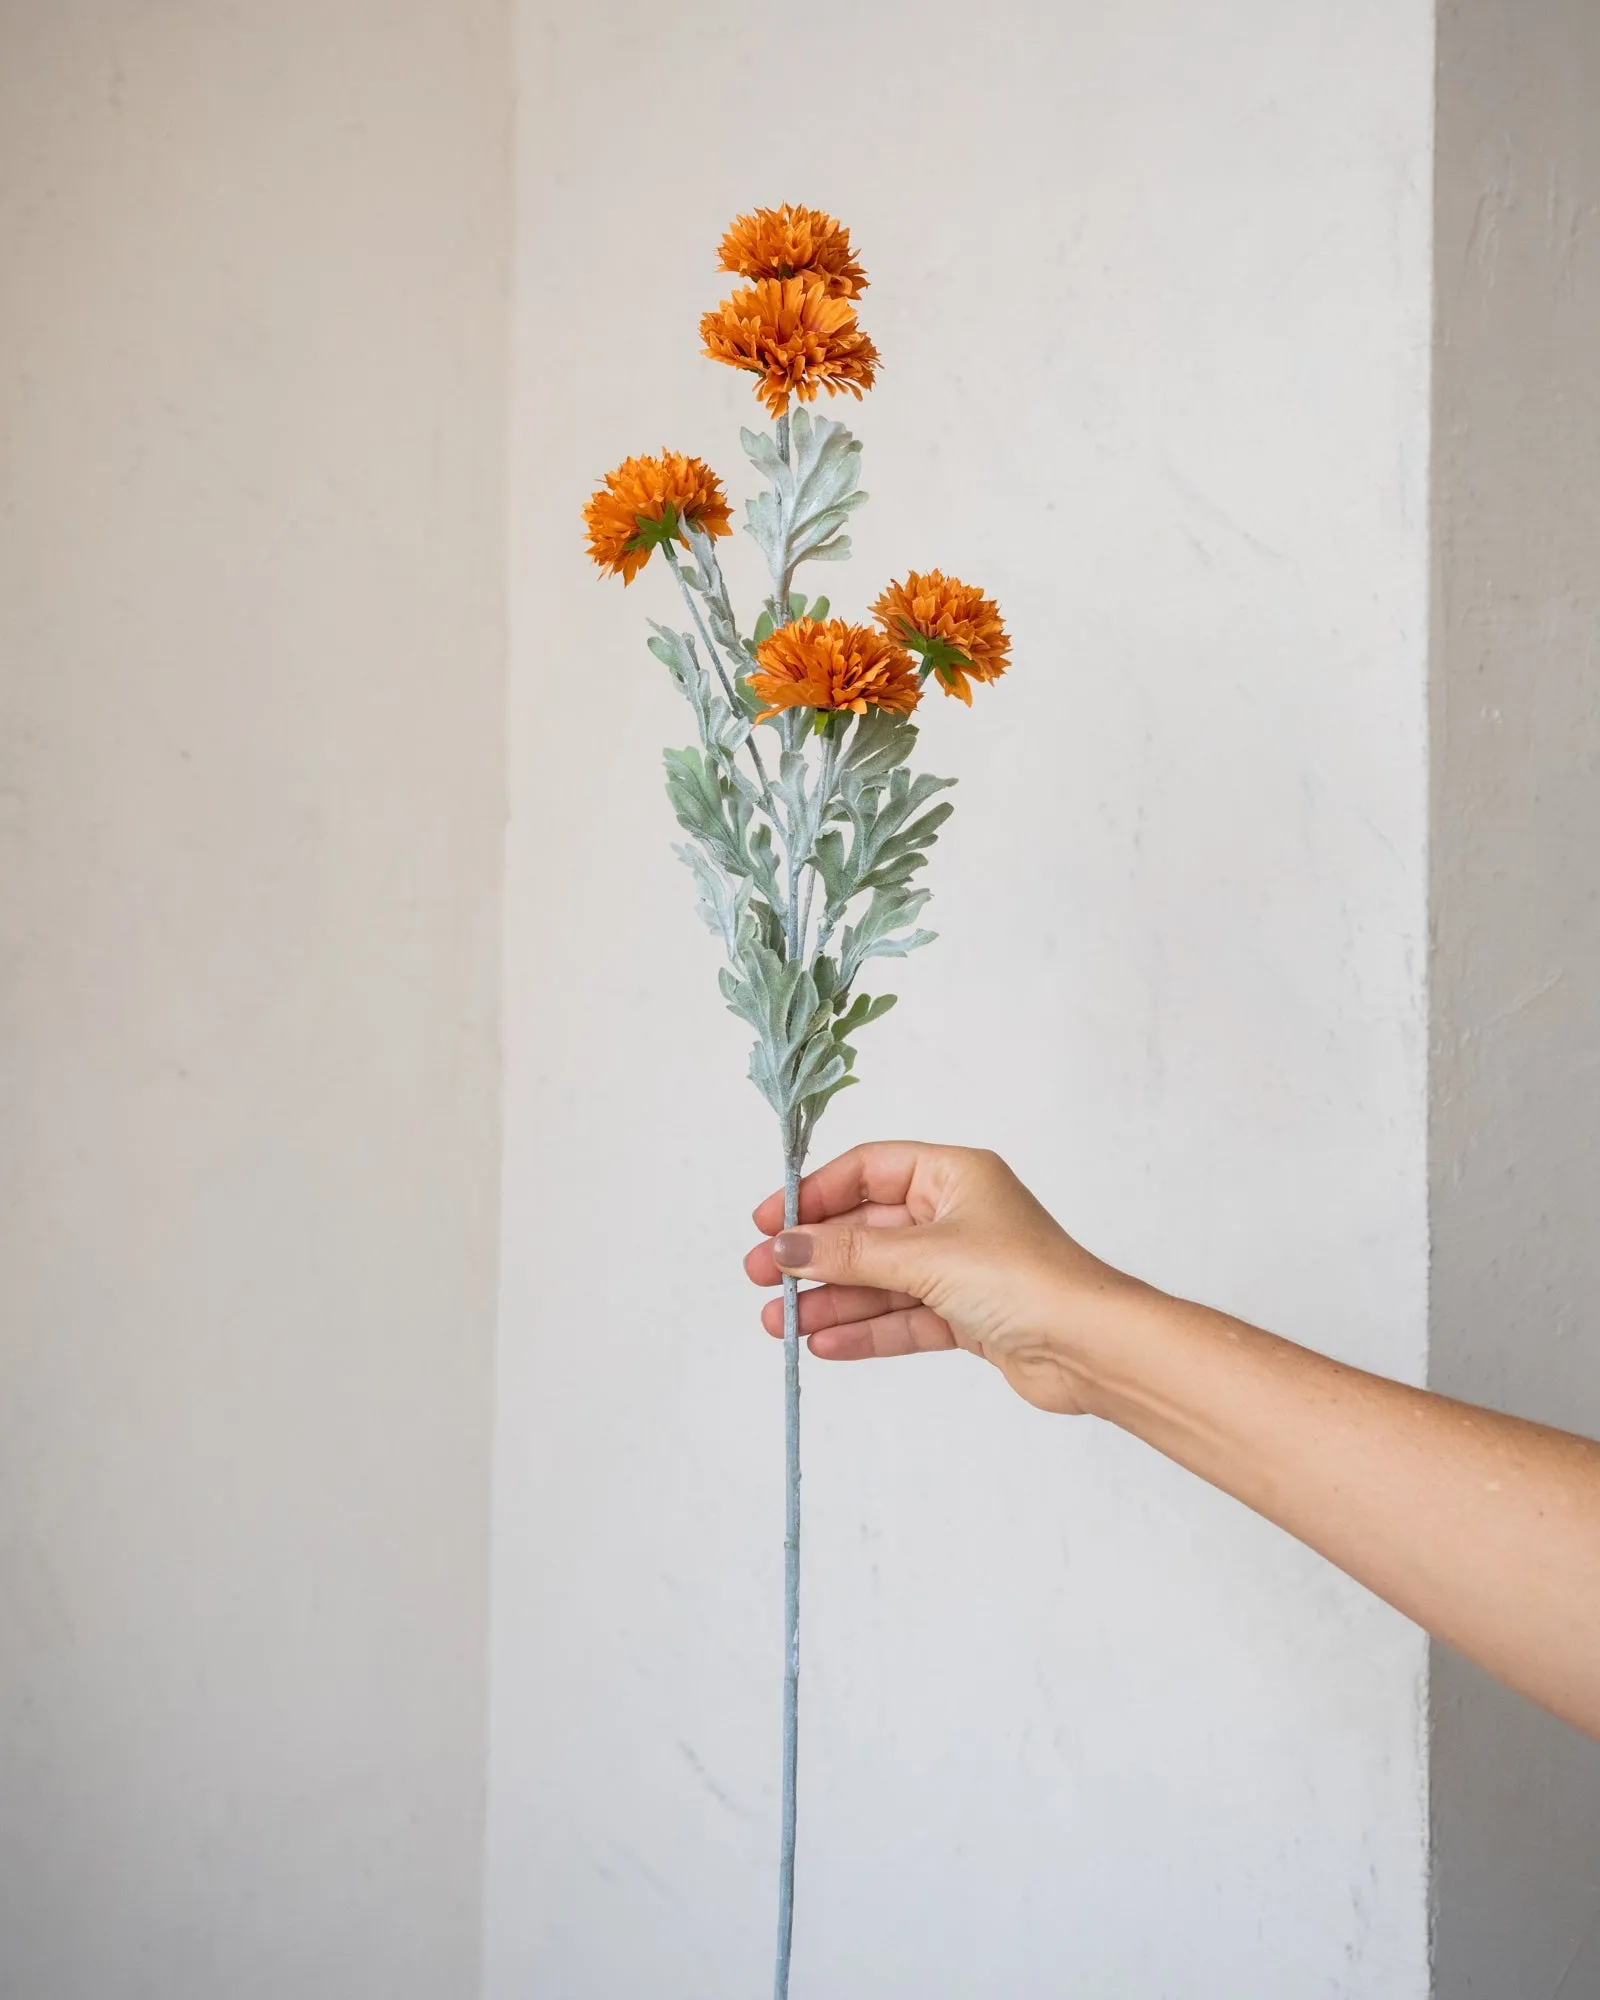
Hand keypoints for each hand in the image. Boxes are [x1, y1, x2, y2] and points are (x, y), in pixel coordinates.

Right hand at [745, 1141, 1144, 1414]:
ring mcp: (961, 1268)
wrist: (1091, 1348)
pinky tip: (824, 1343)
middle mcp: (955, 1215)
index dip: (814, 1196)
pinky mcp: (967, 1316)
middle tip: (761, 1279)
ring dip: (830, 1300)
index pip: (866, 1171)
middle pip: (867, 1229)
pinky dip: (864, 1329)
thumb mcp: (924, 1256)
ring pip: (879, 1279)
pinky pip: (902, 1317)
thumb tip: (784, 1244)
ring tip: (780, 1323)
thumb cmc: (1023, 1280)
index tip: (767, 1223)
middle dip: (813, 1256)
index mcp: (953, 1175)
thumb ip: (849, 1252)